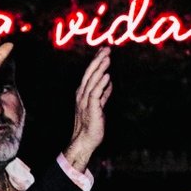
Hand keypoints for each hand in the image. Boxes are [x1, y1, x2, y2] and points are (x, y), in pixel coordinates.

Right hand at [64, 48, 111, 171]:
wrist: (84, 141)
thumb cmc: (91, 125)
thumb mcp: (98, 106)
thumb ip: (103, 94)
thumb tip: (109, 84)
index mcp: (82, 94)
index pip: (89, 74)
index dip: (96, 62)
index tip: (103, 52)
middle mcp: (81, 95)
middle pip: (89, 74)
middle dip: (98, 61)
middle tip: (106, 49)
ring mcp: (84, 101)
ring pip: (92, 81)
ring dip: (100, 69)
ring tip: (107, 58)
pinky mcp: (90, 108)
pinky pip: (95, 93)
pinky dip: (101, 84)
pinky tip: (106, 76)